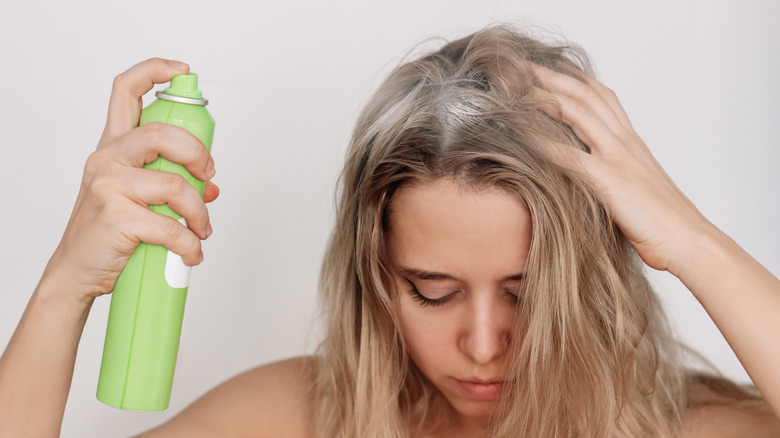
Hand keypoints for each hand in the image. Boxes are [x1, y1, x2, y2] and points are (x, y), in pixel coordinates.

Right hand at [44, 58, 218, 302]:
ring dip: (199, 211)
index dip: (154, 72)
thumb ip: (170, 184)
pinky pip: (170, 227)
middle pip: (160, 134)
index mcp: (113, 147)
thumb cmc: (109, 233)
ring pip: (173, 184)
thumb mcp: (136, 198)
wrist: (77, 272)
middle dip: (197, 153)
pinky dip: (190, 244)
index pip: (125, 91)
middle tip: (208, 176)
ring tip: (201, 229)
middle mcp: (107, 159)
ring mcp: (108, 186)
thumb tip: (211, 187)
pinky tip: (191, 253)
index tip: (182, 70)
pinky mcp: (115, 217)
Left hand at [532, 64, 714, 274]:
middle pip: (586, 95)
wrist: (688, 240)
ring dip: (545, 98)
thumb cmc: (661, 222)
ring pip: (578, 113)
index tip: (548, 71)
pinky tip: (523, 137)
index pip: (602, 97)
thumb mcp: (634, 188)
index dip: (574, 79)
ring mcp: (619, 158)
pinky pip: (571, 155)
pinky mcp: (611, 181)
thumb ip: (613, 174)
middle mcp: (625, 142)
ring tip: (517, 90)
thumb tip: (586, 176)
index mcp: (631, 142)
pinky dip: (545, 144)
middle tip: (523, 67)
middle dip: (552, 77)